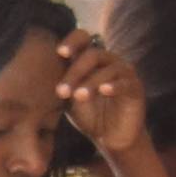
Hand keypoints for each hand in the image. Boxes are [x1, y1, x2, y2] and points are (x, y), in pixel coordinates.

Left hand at [50, 31, 145, 160]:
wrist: (110, 138)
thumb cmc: (88, 115)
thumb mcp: (69, 98)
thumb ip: (62, 82)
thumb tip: (40, 72)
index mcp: (91, 61)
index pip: (84, 38)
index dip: (73, 41)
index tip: (60, 52)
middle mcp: (110, 62)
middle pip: (93, 54)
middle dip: (75, 72)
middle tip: (62, 92)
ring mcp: (125, 74)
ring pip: (108, 69)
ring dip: (90, 82)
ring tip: (79, 97)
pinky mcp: (136, 89)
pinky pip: (126, 82)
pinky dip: (114, 85)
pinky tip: (104, 91)